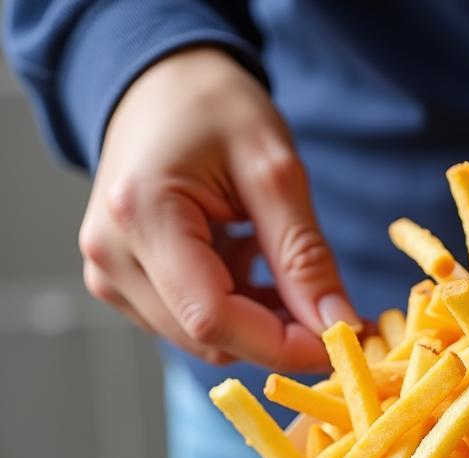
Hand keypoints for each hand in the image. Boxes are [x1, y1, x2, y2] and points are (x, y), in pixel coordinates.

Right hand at [79, 47, 357, 369]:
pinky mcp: (122, 285)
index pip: (213, 318)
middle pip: (209, 338)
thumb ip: (305, 256)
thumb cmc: (213, 107)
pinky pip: (192, 324)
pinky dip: (238, 310)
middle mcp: (111, 257)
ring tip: (283, 267)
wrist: (160, 84)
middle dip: (280, 337)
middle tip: (334, 308)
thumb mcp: (275, 171)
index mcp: (142, 216)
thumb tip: (340, 326)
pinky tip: (250, 265)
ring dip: (260, 323)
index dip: (282, 345)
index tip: (341, 341)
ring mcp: (110, 275)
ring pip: (205, 340)